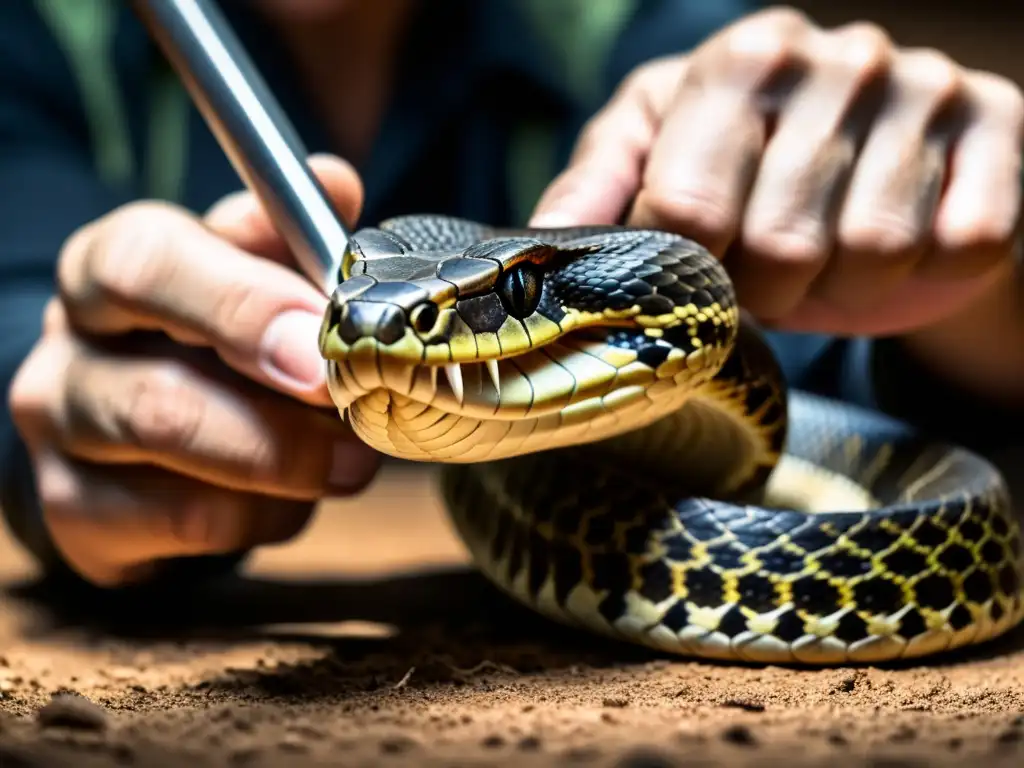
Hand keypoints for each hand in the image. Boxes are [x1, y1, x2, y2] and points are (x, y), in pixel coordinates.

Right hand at [8, 155, 380, 586]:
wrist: (136, 432)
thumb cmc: (207, 337)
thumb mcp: (246, 270)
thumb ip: (288, 235)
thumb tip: (337, 186)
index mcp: (109, 268)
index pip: (145, 265)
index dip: (243, 303)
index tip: (327, 333)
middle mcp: (69, 350)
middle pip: (153, 392)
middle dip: (274, 417)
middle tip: (351, 409)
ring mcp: (64, 437)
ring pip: (174, 466)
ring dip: (286, 464)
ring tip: (354, 456)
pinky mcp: (80, 513)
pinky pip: (188, 524)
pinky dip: (265, 513)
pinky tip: (295, 495)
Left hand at [531, 7, 1022, 338]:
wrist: (870, 170)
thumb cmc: (745, 174)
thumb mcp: (656, 161)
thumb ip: (598, 193)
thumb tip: (536, 243)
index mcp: (739, 59)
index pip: (687, 206)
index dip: (685, 270)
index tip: (691, 275)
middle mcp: (837, 58)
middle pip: (778, 244)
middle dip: (763, 293)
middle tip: (765, 277)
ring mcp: (926, 89)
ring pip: (872, 253)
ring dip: (841, 287)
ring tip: (827, 262)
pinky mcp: (1000, 135)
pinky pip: (961, 244)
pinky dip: (923, 274)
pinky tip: (900, 246)